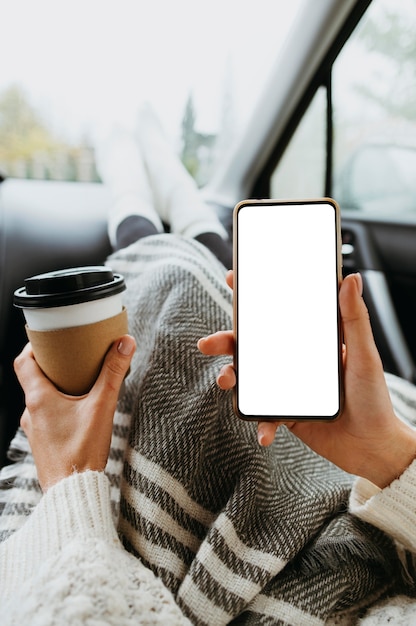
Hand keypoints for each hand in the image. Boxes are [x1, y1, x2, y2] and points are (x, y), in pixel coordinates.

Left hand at [14, 335, 135, 490]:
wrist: (73, 492)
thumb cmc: (83, 451)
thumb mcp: (102, 407)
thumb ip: (114, 373)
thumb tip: (125, 342)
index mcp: (39, 399)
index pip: (24, 362)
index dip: (34, 347)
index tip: (49, 339)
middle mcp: (31, 412)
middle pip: (33, 379)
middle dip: (50, 365)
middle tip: (70, 356)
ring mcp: (34, 429)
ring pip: (39, 399)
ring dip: (54, 388)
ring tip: (77, 381)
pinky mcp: (42, 442)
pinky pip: (45, 416)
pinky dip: (56, 406)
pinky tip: (77, 410)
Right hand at [198, 271, 415, 487]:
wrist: (373, 447)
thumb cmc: (374, 398)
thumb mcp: (365, 354)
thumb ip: (355, 319)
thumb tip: (351, 278)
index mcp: (308, 342)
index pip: (277, 314)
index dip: (252, 297)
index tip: (232, 279)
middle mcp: (292, 362)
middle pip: (251, 345)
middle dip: (224, 341)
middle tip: (207, 343)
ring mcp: (285, 388)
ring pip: (248, 378)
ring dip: (230, 378)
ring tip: (226, 381)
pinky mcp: (285, 415)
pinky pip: (264, 415)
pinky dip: (260, 424)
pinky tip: (264, 432)